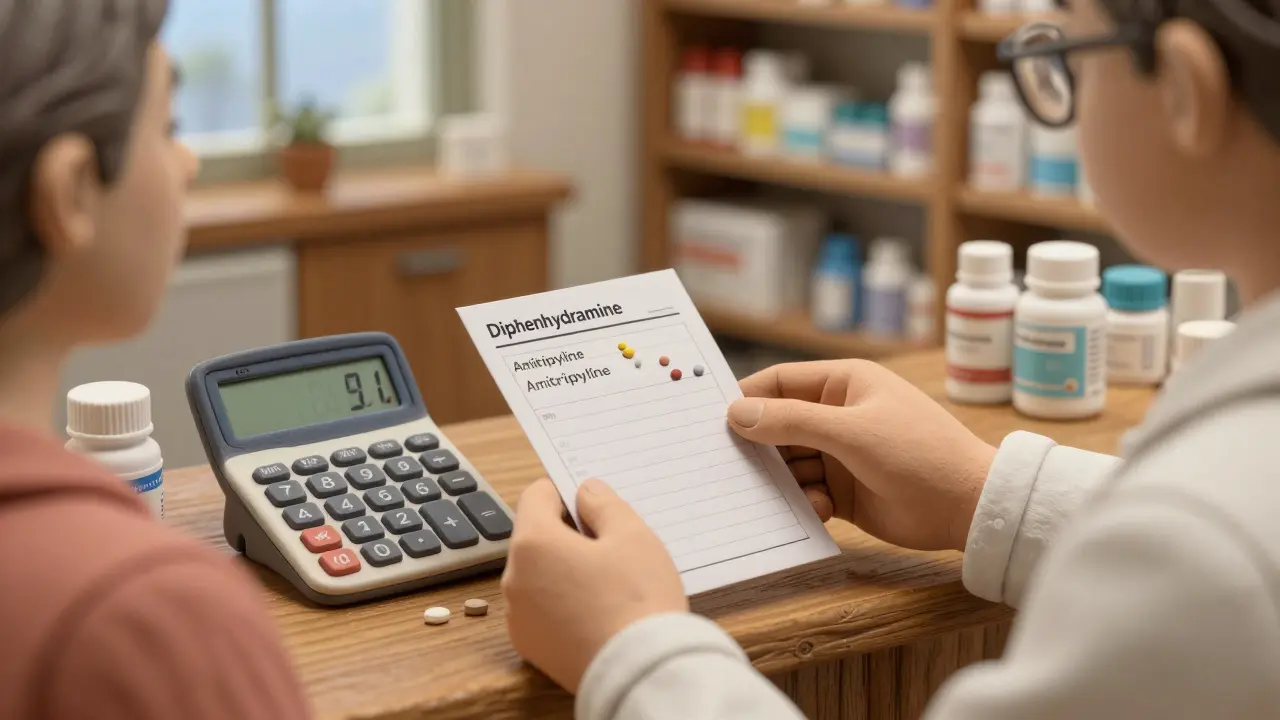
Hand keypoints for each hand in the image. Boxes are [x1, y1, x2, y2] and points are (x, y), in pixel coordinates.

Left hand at [502, 477, 687, 691]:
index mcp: (533, 544)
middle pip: (536, 538)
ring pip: (538, 576)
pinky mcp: (531, 648)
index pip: (535, 496)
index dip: (564, 493)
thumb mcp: (632, 535)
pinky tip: (597, 613)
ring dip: (564, 572)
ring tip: (608, 585)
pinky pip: (542, 611)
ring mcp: (519, 618)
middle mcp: (514, 580)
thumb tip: (585, 491)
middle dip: (567, 536)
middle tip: (610, 548)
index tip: (592, 505)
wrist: (640, 673)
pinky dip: (563, 606)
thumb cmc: (638, 600)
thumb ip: (603, 504)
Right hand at [728, 360, 996, 551]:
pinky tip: (817, 510)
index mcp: (844, 383)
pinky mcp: (845, 491)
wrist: (970, 508)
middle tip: (727, 466)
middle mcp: (839, 415)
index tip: (712, 420)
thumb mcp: (851, 432)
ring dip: (781, 480)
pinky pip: (806, 493)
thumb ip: (791, 422)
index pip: (780, 382)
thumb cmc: (919, 454)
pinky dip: (803, 502)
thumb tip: (736, 413)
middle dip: (758, 446)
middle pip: (779, 426)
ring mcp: (842, 454)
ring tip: (770, 496)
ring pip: (790, 463)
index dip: (747, 398)